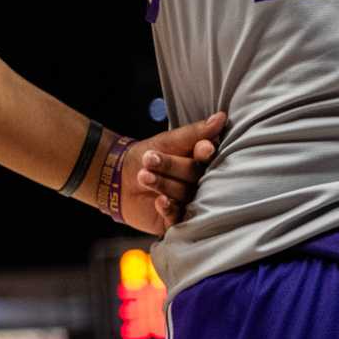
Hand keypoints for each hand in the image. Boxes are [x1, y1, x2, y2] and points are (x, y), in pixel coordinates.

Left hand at [119, 111, 226, 233]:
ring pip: (185, 194)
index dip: (204, 153)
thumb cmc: (145, 155)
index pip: (208, 157)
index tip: (201, 149)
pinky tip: (160, 201)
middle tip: (149, 159)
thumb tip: (221, 117)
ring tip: (143, 176)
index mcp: (200, 162)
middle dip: (172, 166)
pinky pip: (178, 218)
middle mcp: (198, 183)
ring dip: (164, 184)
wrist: (116, 178)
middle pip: (194, 175)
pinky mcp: (176, 220)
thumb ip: (194, 133)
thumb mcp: (168, 141)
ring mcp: (189, 202)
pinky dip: (170, 209)